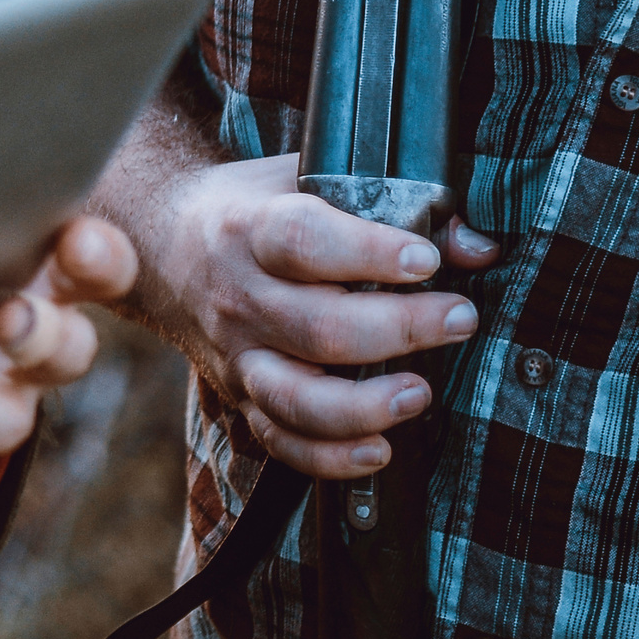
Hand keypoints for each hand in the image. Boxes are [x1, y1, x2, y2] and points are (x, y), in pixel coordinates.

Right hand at [110, 149, 492, 480]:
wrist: (161, 245)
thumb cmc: (253, 209)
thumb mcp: (305, 179)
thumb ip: (392, 203)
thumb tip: (477, 246)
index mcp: (249, 229)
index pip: (302, 241)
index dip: (368, 252)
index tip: (426, 260)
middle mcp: (238, 296)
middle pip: (316, 327)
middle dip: (399, 329)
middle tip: (459, 318)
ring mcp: (237, 353)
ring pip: (295, 397)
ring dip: (364, 405)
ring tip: (419, 393)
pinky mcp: (240, 395)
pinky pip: (281, 441)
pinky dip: (330, 458)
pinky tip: (379, 451)